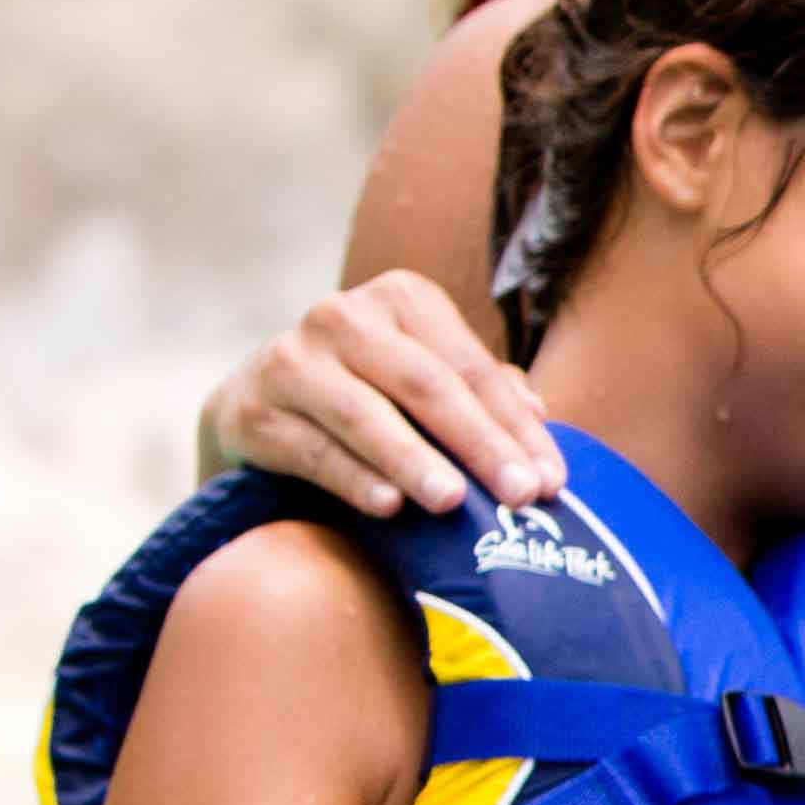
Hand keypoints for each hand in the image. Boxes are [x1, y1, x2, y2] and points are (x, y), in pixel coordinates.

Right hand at [197, 269, 561, 518]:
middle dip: (480, 443)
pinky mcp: (252, 410)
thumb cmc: (369, 391)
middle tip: (521, 495)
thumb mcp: (425, 377)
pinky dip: (353, 479)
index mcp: (401, 299)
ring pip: (365, 415)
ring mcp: (291, 360)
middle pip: (425, 385)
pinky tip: (388, 506)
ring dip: (413, 459)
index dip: (516, 427)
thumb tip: (537, 412)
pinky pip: (312, 450)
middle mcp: (343, 317)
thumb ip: (483, 391)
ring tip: (453, 500)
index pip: (471, 367)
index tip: (552, 482)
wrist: (259, 405)